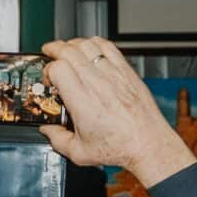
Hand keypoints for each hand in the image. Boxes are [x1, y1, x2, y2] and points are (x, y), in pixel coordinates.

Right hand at [38, 38, 191, 185]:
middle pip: (69, 51)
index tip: (48, 79)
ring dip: (73, 44)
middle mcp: (98, 85)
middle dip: (54, 49)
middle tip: (49, 54)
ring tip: (67, 50)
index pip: (58, 69)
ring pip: (88, 45)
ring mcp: (113, 76)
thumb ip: (57, 140)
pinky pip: (108, 47)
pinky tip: (90, 49)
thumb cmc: (120, 147)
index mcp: (83, 102)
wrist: (148, 144)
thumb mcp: (80, 153)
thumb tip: (47, 131)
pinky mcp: (126, 72)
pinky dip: (95, 43)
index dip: (48, 70)